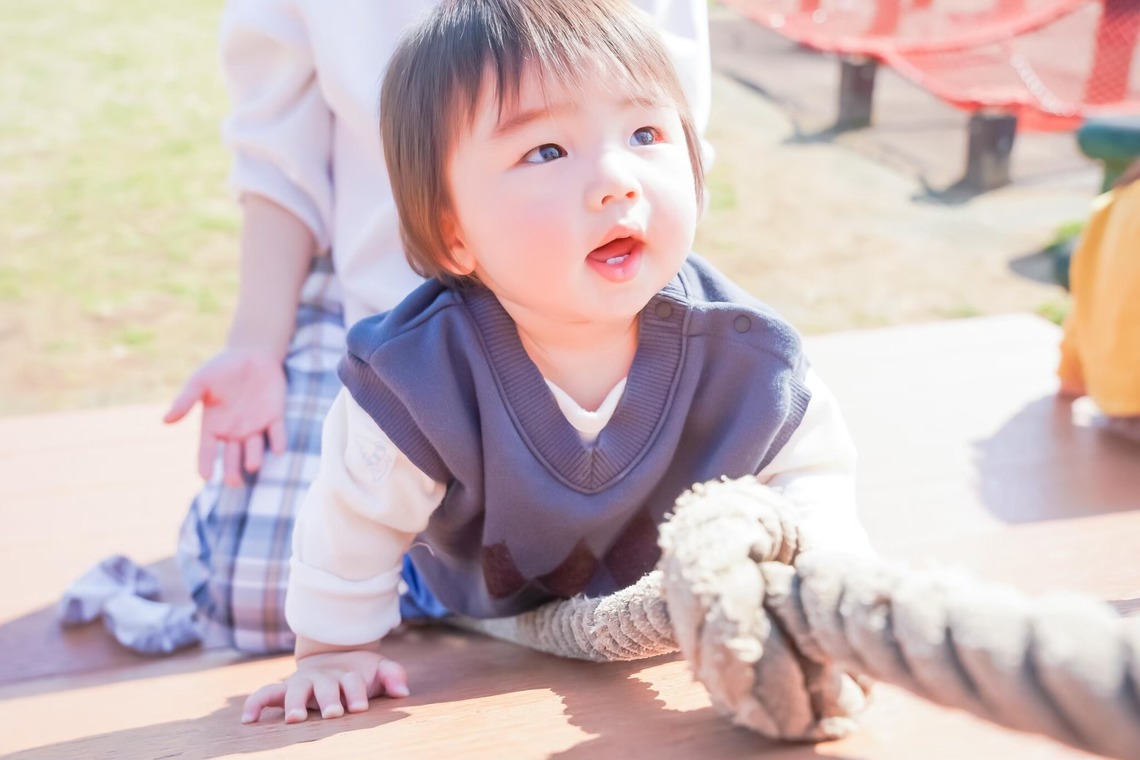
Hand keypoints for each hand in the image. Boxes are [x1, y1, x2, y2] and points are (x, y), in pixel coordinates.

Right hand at [164, 347, 287, 484]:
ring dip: (254, 458)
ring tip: (252, 465)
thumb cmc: (221, 368)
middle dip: (233, 472)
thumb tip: (165, 421)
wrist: (252, 353)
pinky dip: (278, 441)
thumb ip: (186, 400)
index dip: (205, 464)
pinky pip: (277, 433)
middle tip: (234, 482)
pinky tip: (277, 450)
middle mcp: (234, 431)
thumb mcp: (200, 381)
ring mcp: (255, 426)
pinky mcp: (275, 417)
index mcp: (213, 425)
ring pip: (254, 449)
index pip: (207, 450)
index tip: (205, 477)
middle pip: (232, 458)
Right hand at [241, 650, 408, 723]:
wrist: (334, 657)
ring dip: (294, 703)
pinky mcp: (284, 690)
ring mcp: (301, 683)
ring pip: (295, 690)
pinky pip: (265, 694)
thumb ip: (393, 675)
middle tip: (334, 713)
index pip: (352, 681)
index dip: (357, 692)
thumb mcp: (378, 669)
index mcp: (345, 674)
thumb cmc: (360, 671)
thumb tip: (402, 692)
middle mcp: (322, 678)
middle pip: (324, 686)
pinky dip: (255, 703)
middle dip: (328, 699)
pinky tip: (248, 720)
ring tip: (295, 718)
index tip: (361, 707)